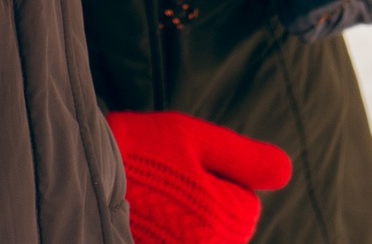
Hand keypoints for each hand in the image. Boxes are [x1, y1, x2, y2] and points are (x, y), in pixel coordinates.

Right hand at [107, 111, 290, 243]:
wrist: (83, 172)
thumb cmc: (141, 149)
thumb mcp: (194, 137)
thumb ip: (245, 157)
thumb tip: (287, 171)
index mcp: (224, 217)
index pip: (247, 202)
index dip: (221, 178)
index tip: (187, 167)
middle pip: (229, 225)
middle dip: (207, 202)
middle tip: (169, 183)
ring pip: (207, 236)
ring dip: (190, 219)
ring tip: (156, 198)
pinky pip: (184, 241)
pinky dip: (172, 231)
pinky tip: (150, 216)